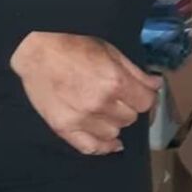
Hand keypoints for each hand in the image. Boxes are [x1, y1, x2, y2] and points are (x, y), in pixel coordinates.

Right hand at [10, 31, 161, 155]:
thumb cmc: (73, 43)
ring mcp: (82, 119)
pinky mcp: (65, 128)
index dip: (143, 95)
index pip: (145, 102)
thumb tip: (156, 84)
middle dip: (127, 105)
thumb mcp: (108, 49)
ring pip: (114, 132)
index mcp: (114, 80)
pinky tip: (109, 140)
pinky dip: (103, 146)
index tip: (138, 91)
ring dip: (113, 121)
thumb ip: (134, 71)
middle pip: (130, 117)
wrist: (35, 48)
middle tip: (115, 94)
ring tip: (104, 108)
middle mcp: (101, 103)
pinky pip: (91, 148)